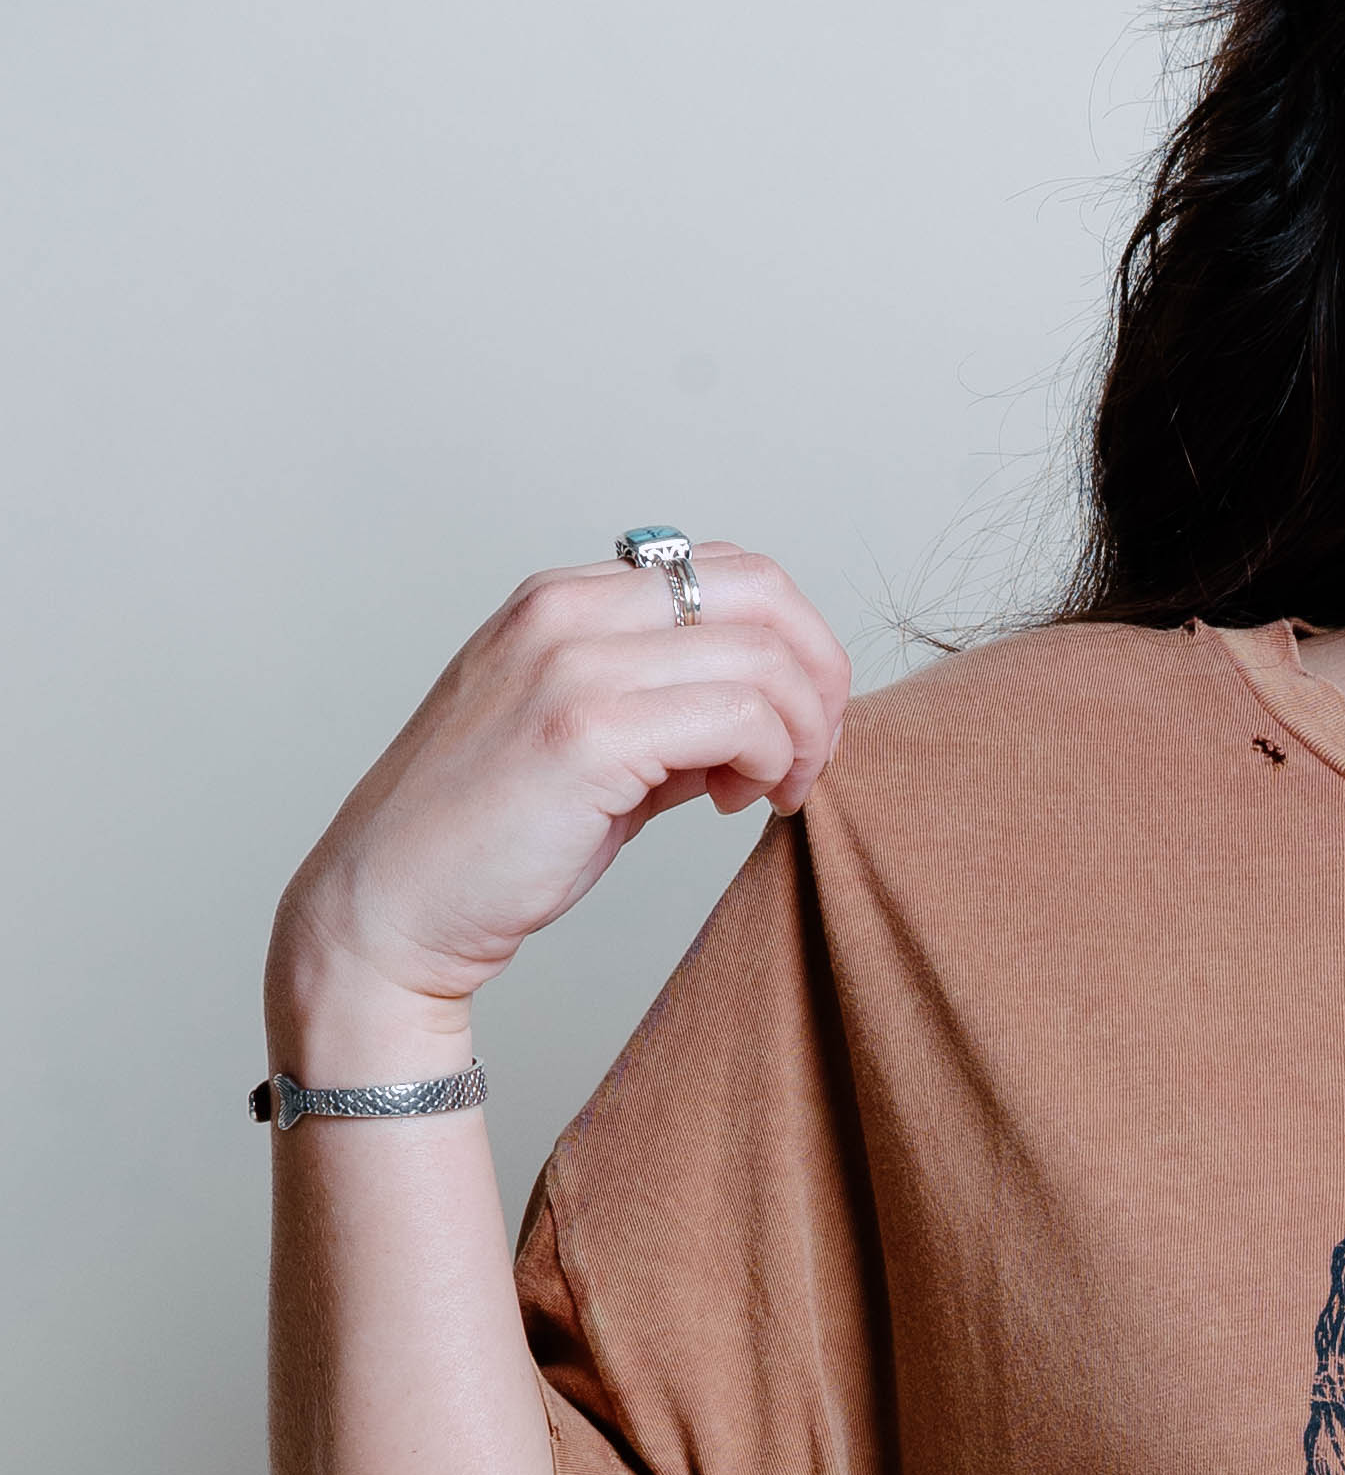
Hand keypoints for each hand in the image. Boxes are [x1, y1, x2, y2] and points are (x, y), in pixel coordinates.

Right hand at [270, 540, 852, 1045]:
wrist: (393, 905)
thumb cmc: (489, 838)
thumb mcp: (592, 747)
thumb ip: (672, 714)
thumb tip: (768, 718)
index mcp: (565, 599)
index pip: (728, 570)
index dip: (793, 643)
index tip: (793, 724)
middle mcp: (567, 610)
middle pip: (763, 591)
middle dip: (821, 675)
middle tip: (811, 754)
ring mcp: (573, 663)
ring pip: (764, 658)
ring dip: (801, 733)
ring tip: (772, 792)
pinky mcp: (586, 730)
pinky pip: (739, 718)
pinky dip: (769, 761)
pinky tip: (742, 804)